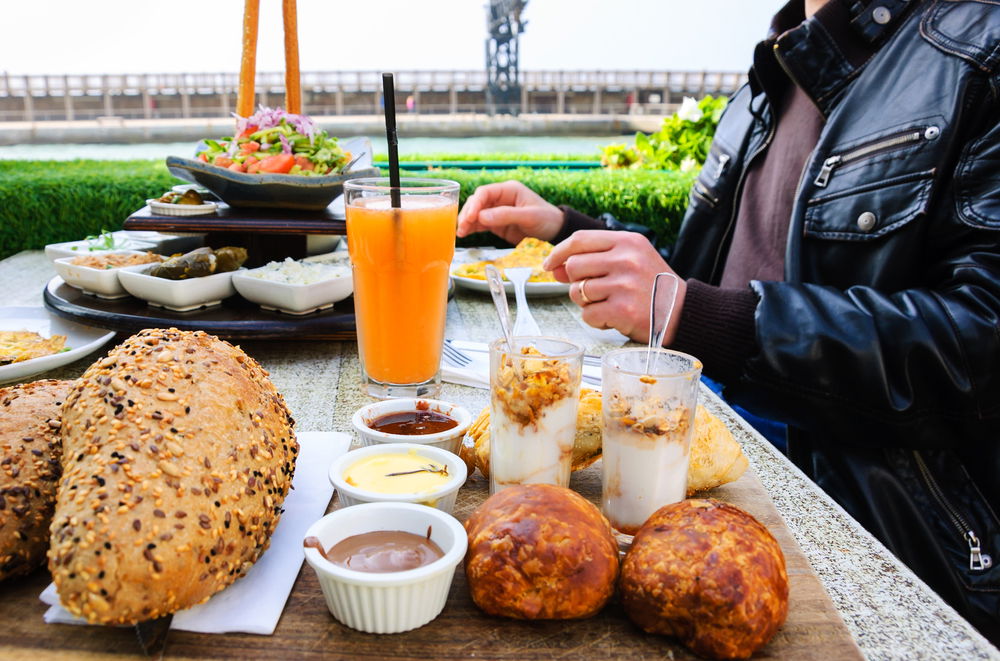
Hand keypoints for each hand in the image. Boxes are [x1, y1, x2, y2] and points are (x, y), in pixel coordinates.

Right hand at [457, 181, 563, 243]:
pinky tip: (464, 234)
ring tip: (461, 232)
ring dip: (467, 222)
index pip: (485, 192)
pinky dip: (471, 228)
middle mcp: (500, 198)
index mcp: (509, 190)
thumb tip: (482, 217)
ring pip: (475, 213)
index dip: (475, 204)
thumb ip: (506, 215)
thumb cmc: (546, 219)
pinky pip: (480, 224)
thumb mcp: (529, 216)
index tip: (469, 217)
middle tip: (462, 226)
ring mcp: (497, 211)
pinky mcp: (496, 223)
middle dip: (468, 213)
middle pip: (477, 202)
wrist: (554, 231)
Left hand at [543, 230, 687, 344]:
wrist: (682, 312)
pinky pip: (588, 315)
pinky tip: (614, 317)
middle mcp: (626, 259)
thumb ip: (593, 260)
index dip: (559, 252)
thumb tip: (554, 267)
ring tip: (609, 304)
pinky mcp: (622, 310)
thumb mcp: (629, 261)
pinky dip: (596, 320)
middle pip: (574, 266)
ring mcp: (624, 285)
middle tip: (594, 291)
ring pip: (577, 292)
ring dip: (586, 303)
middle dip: (575, 282)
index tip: (549, 264)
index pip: (580, 239)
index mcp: (627, 241)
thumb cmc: (652, 286)